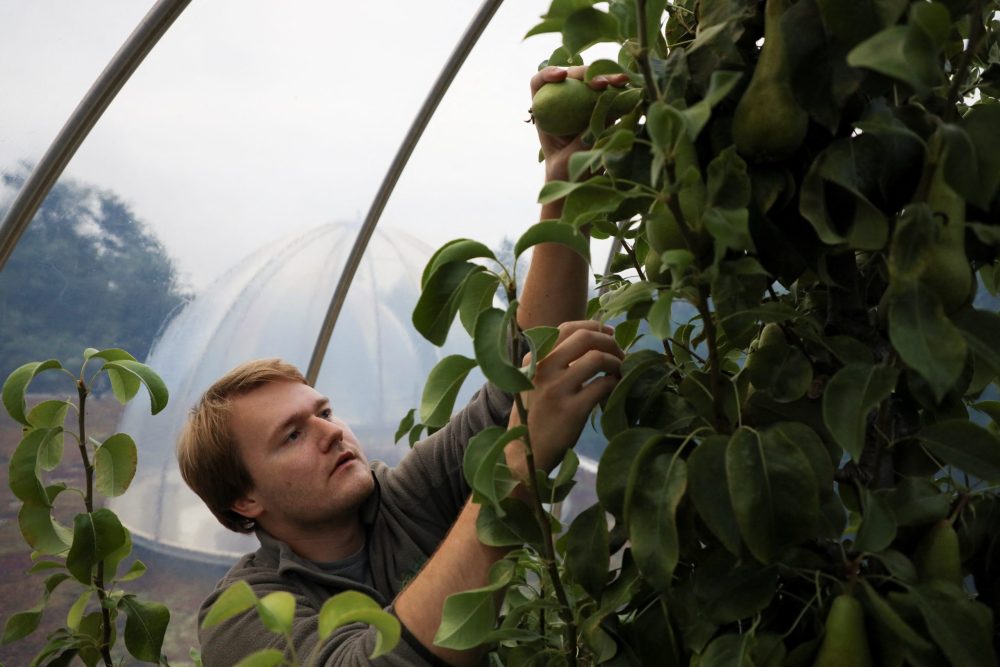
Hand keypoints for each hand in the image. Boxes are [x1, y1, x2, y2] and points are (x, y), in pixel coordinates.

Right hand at [507, 320, 623, 474]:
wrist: (525, 452)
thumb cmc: (534, 415)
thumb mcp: (534, 381)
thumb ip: (555, 361)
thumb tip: (595, 338)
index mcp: (533, 358)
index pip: (567, 328)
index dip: (594, 327)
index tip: (609, 334)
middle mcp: (542, 369)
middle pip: (585, 338)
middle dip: (610, 342)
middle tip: (620, 354)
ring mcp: (557, 389)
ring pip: (597, 358)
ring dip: (616, 362)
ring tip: (620, 372)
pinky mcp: (572, 410)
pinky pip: (603, 385)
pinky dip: (615, 383)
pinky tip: (615, 389)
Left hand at [531, 66, 628, 182]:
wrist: (577, 184)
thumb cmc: (564, 175)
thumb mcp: (568, 161)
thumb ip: (580, 143)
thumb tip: (598, 121)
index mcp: (545, 112)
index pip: (540, 84)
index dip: (548, 73)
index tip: (562, 77)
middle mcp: (563, 103)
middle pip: (572, 77)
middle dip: (587, 74)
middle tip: (601, 82)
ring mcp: (583, 105)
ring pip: (592, 82)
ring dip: (608, 78)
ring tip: (623, 80)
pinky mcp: (601, 110)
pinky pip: (610, 96)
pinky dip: (620, 92)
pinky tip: (631, 90)